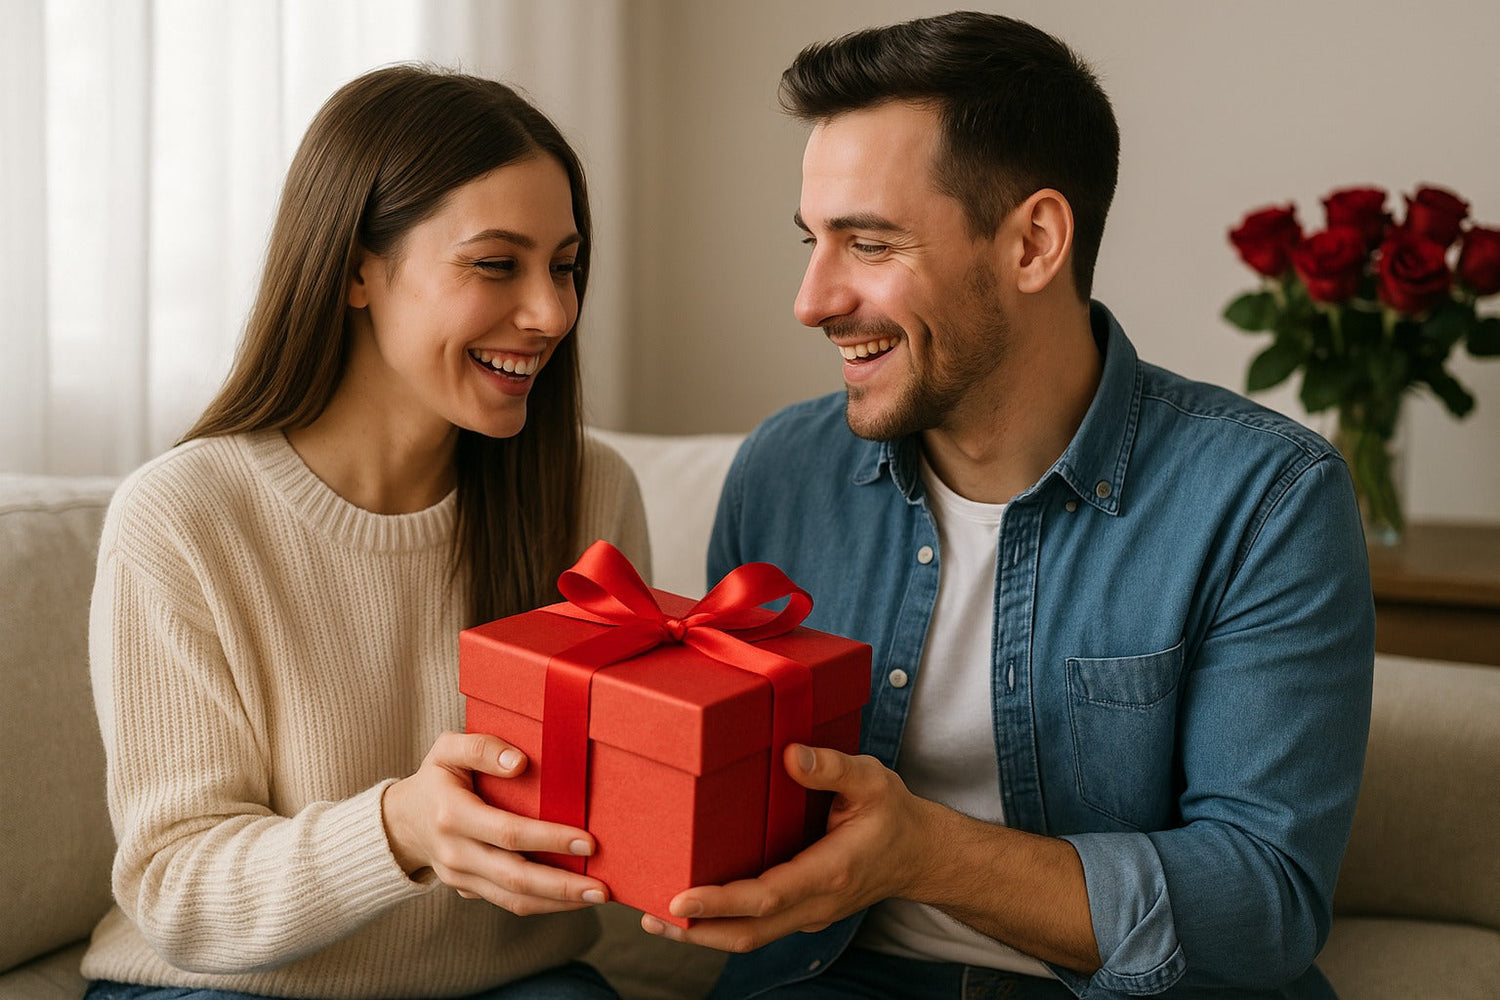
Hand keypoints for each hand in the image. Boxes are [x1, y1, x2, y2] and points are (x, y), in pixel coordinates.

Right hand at [382, 731, 608, 914]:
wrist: (401, 821)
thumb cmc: (436, 778)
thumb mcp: (448, 749)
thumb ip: (482, 747)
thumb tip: (520, 763)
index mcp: (452, 815)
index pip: (507, 833)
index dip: (548, 838)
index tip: (587, 840)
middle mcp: (455, 853)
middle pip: (514, 877)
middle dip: (561, 885)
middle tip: (601, 887)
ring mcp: (460, 878)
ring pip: (513, 900)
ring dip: (558, 902)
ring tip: (596, 896)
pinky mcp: (468, 891)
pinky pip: (508, 904)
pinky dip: (543, 904)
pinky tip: (572, 898)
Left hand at [640, 743, 934, 951]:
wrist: (922, 855)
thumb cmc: (894, 814)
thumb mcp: (872, 780)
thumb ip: (833, 767)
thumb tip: (791, 754)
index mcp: (829, 872)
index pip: (766, 897)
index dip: (721, 902)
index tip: (680, 900)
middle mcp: (816, 903)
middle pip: (748, 933)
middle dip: (696, 931)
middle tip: (649, 916)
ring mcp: (809, 915)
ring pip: (750, 938)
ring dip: (704, 934)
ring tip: (656, 918)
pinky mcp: (803, 914)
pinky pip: (759, 928)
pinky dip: (723, 924)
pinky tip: (695, 910)